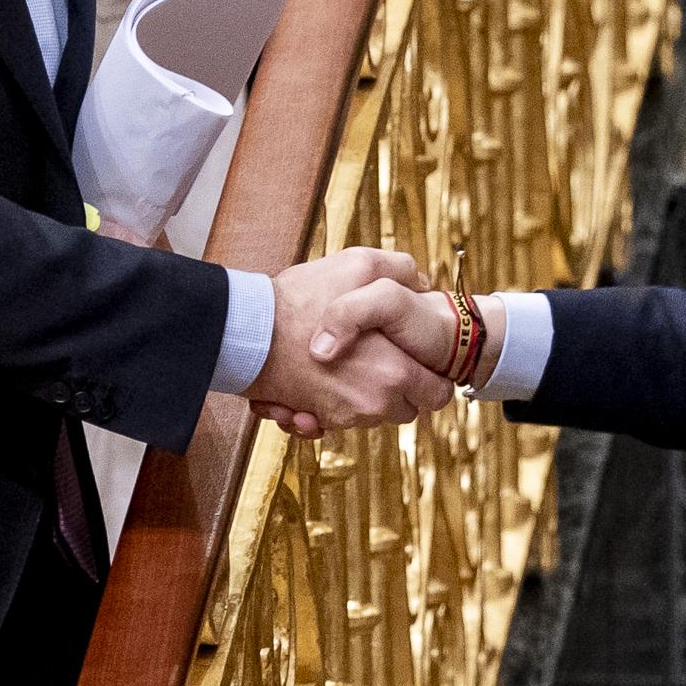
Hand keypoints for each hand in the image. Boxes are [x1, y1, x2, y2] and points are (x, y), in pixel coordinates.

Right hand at [248, 246, 444, 435]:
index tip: (416, 361)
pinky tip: (314, 381)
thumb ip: (400, 270)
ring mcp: (344, 416)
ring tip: (336, 364)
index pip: (438, 394)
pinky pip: (334, 420)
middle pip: (405, 408)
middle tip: (375, 357)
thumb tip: (420, 282)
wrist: (247, 332)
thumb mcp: (359, 265)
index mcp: (396, 372)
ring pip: (368, 414)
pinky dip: (325, 406)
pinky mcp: (316, 419)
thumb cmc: (301, 299)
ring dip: (357, 394)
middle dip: (395, 387)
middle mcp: (374, 403)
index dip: (431, 376)